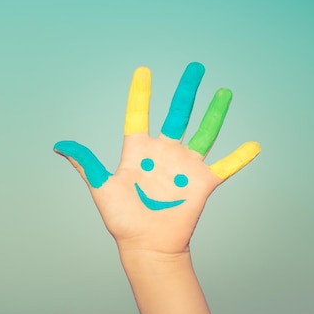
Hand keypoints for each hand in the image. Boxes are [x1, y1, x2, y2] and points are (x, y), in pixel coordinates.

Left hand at [54, 62, 259, 255]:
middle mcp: (164, 153)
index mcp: (138, 150)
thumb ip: (86, 162)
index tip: (143, 70)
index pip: (139, 114)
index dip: (141, 92)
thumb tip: (60, 144)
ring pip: (205, 132)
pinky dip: (239, 157)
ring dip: (215, 113)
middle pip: (177, 114)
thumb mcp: (101, 187)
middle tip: (196, 66)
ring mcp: (185, 167)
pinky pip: (225, 167)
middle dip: (187, 90)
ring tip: (225, 91)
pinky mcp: (202, 184)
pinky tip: (254, 144)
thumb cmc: (121, 219)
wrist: (146, 246)